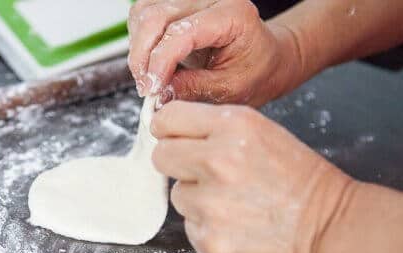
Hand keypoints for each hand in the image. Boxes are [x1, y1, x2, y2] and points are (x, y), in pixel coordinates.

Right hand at [128, 0, 302, 105]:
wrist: (264, 58)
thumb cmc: (254, 71)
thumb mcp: (230, 88)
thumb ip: (193, 88)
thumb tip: (158, 94)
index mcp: (232, 14)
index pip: (182, 32)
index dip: (160, 63)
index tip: (152, 91)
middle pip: (155, 17)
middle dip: (142, 57)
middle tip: (146, 88)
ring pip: (143, 13)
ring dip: (138, 49)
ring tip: (148, 77)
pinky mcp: (176, 3)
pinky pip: (142, 15)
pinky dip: (138, 40)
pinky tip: (150, 61)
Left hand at [151, 101, 353, 252]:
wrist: (328, 225)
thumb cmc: (296, 177)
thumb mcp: (259, 131)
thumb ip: (212, 128)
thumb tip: (167, 132)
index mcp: (231, 126)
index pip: (167, 118)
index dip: (167, 129)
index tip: (173, 137)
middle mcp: (217, 161)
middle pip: (161, 156)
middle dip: (178, 163)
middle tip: (205, 172)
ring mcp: (210, 204)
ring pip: (177, 195)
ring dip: (197, 199)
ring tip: (233, 201)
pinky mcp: (209, 238)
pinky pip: (190, 226)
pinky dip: (207, 227)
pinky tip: (236, 223)